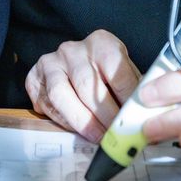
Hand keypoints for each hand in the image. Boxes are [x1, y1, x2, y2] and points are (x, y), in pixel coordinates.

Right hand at [25, 29, 141, 141]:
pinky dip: (64, 121)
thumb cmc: (105, 73)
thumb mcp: (124, 73)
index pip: (116, 71)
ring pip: (63, 95)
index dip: (126, 99)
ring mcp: (51, 62)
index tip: (132, 119)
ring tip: (98, 137)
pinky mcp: (34, 77)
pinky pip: (48, 104)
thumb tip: (147, 119)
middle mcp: (73, 49)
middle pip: (88, 85)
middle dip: (104, 115)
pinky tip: (78, 130)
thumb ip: (133, 91)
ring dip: (82, 121)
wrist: (73, 63)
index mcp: (101, 43)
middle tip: (116, 135)